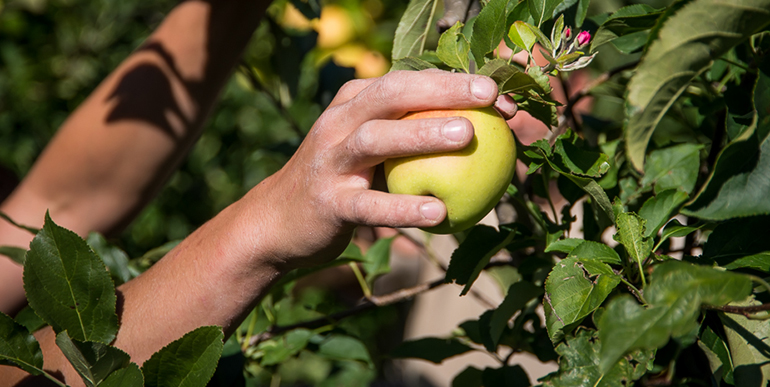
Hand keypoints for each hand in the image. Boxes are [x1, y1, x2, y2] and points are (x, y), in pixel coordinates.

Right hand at [238, 69, 516, 269]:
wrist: (277, 222)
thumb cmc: (341, 182)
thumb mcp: (366, 148)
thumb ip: (407, 133)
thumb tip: (480, 133)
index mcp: (352, 103)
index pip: (406, 81)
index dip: (453, 82)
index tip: (497, 93)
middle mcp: (338, 123)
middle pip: (391, 95)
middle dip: (441, 89)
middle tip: (488, 96)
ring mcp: (330, 161)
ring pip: (375, 139)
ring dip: (421, 135)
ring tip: (466, 136)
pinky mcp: (328, 202)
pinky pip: (370, 204)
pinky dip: (403, 206)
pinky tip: (438, 213)